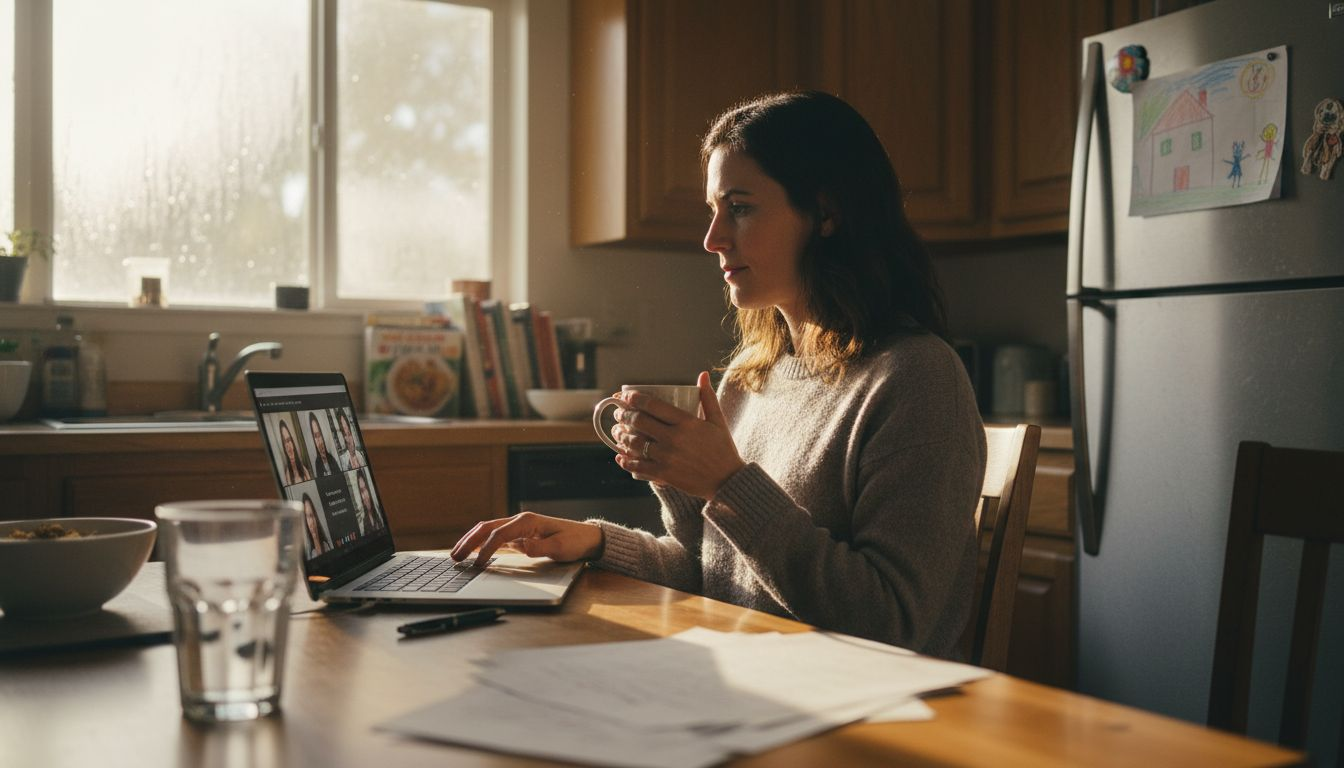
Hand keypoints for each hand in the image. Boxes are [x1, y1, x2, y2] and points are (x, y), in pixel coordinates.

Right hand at [450, 512, 603, 567]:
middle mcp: (520, 521)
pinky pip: (495, 538)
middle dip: (469, 542)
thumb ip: (541, 548)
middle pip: (487, 528)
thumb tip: (523, 548)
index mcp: (527, 522)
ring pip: (488, 531)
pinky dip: (481, 544)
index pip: (499, 535)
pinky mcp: (520, 535)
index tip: (477, 565)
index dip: (486, 550)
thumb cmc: (575, 542)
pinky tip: (472, 553)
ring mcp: (519, 528)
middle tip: (454, 557)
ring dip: (471, 541)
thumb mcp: (561, 548)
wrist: (587, 538)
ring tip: (456, 555)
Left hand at [611, 371, 745, 498]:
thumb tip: (703, 375)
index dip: (634, 398)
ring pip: (635, 443)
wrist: (727, 480)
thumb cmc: (723, 449)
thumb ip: (708, 397)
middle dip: (624, 415)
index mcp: (686, 422)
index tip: (626, 396)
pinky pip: (638, 466)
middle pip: (639, 422)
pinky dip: (626, 461)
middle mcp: (674, 438)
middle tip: (619, 413)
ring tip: (618, 432)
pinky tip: (621, 456)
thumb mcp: (717, 421)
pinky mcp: (664, 474)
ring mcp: (668, 457)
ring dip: (622, 436)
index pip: (653, 405)